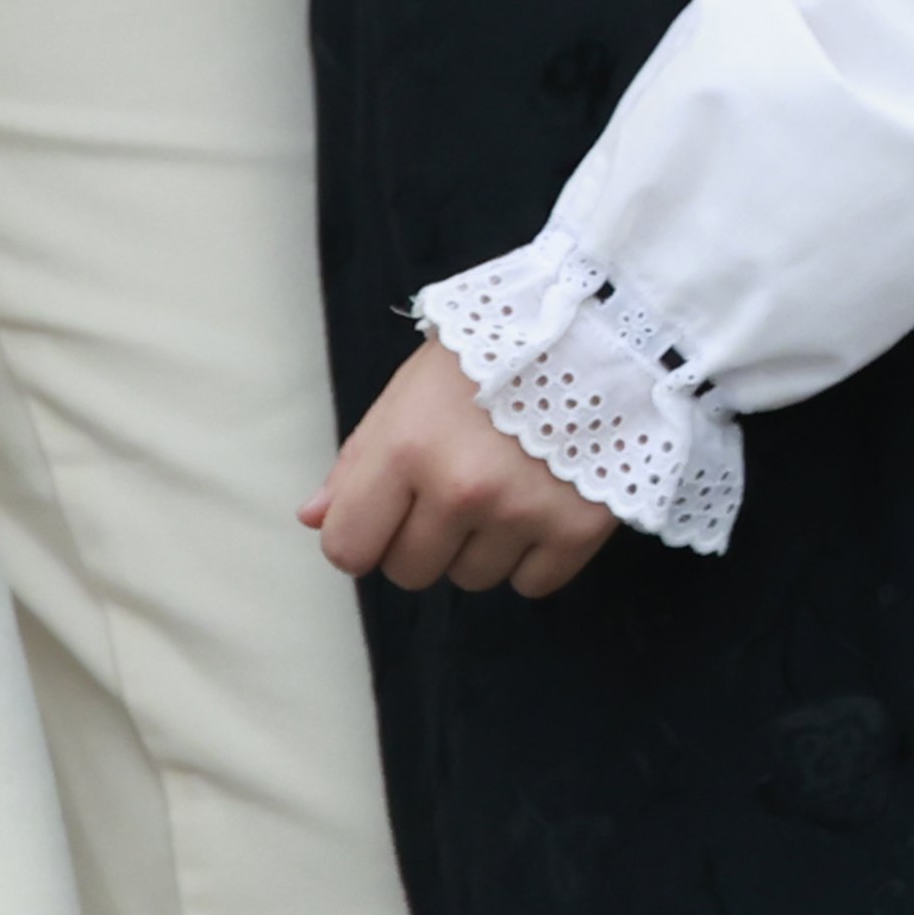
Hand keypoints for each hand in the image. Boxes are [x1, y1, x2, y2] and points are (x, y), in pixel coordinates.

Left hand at [302, 337, 618, 600]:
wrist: (597, 329)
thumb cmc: (491, 352)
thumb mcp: (411, 387)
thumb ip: (359, 459)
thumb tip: (316, 520)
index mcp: (406, 446)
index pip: (349, 549)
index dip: (362, 534)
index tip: (386, 512)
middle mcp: (458, 488)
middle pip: (410, 572)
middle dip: (422, 538)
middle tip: (453, 485)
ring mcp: (519, 513)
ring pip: (471, 579)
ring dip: (478, 544)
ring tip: (502, 481)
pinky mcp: (575, 530)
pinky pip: (531, 585)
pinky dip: (532, 554)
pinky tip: (540, 498)